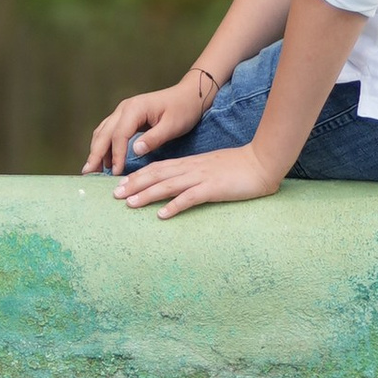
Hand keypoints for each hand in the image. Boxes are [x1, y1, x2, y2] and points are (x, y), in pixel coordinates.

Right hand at [83, 67, 216, 172]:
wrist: (189, 95)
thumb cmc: (183, 109)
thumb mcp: (172, 125)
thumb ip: (154, 138)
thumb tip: (134, 150)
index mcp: (135, 108)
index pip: (119, 135)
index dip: (116, 155)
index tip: (115, 172)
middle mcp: (124, 108)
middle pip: (104, 133)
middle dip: (95, 154)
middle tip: (88, 174)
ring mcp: (123, 111)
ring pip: (103, 132)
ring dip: (96, 151)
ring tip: (92, 170)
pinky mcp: (126, 117)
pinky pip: (109, 132)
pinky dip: (104, 146)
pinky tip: (104, 160)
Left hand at [115, 140, 283, 218]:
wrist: (263, 161)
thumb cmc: (239, 167)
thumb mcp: (211, 169)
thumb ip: (195, 175)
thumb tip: (180, 186)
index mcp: (190, 163)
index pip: (158, 167)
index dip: (138, 175)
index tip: (121, 183)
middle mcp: (191, 168)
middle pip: (157, 175)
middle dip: (134, 184)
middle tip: (114, 194)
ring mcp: (202, 177)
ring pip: (168, 185)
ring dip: (147, 194)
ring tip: (129, 204)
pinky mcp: (214, 188)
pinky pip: (190, 198)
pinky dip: (175, 206)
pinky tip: (162, 215)